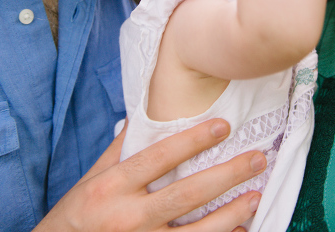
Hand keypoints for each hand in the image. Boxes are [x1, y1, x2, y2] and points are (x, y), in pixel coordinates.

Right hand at [34, 119, 265, 231]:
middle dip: (227, 175)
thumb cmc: (77, 214)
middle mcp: (128, 217)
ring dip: (231, 213)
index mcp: (112, 187)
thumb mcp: (93, 177)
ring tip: (257, 196)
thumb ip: (122, 149)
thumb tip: (146, 114)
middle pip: (186, 194)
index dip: (192, 140)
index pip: (158, 158)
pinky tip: (240, 230)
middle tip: (257, 159)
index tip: (223, 126)